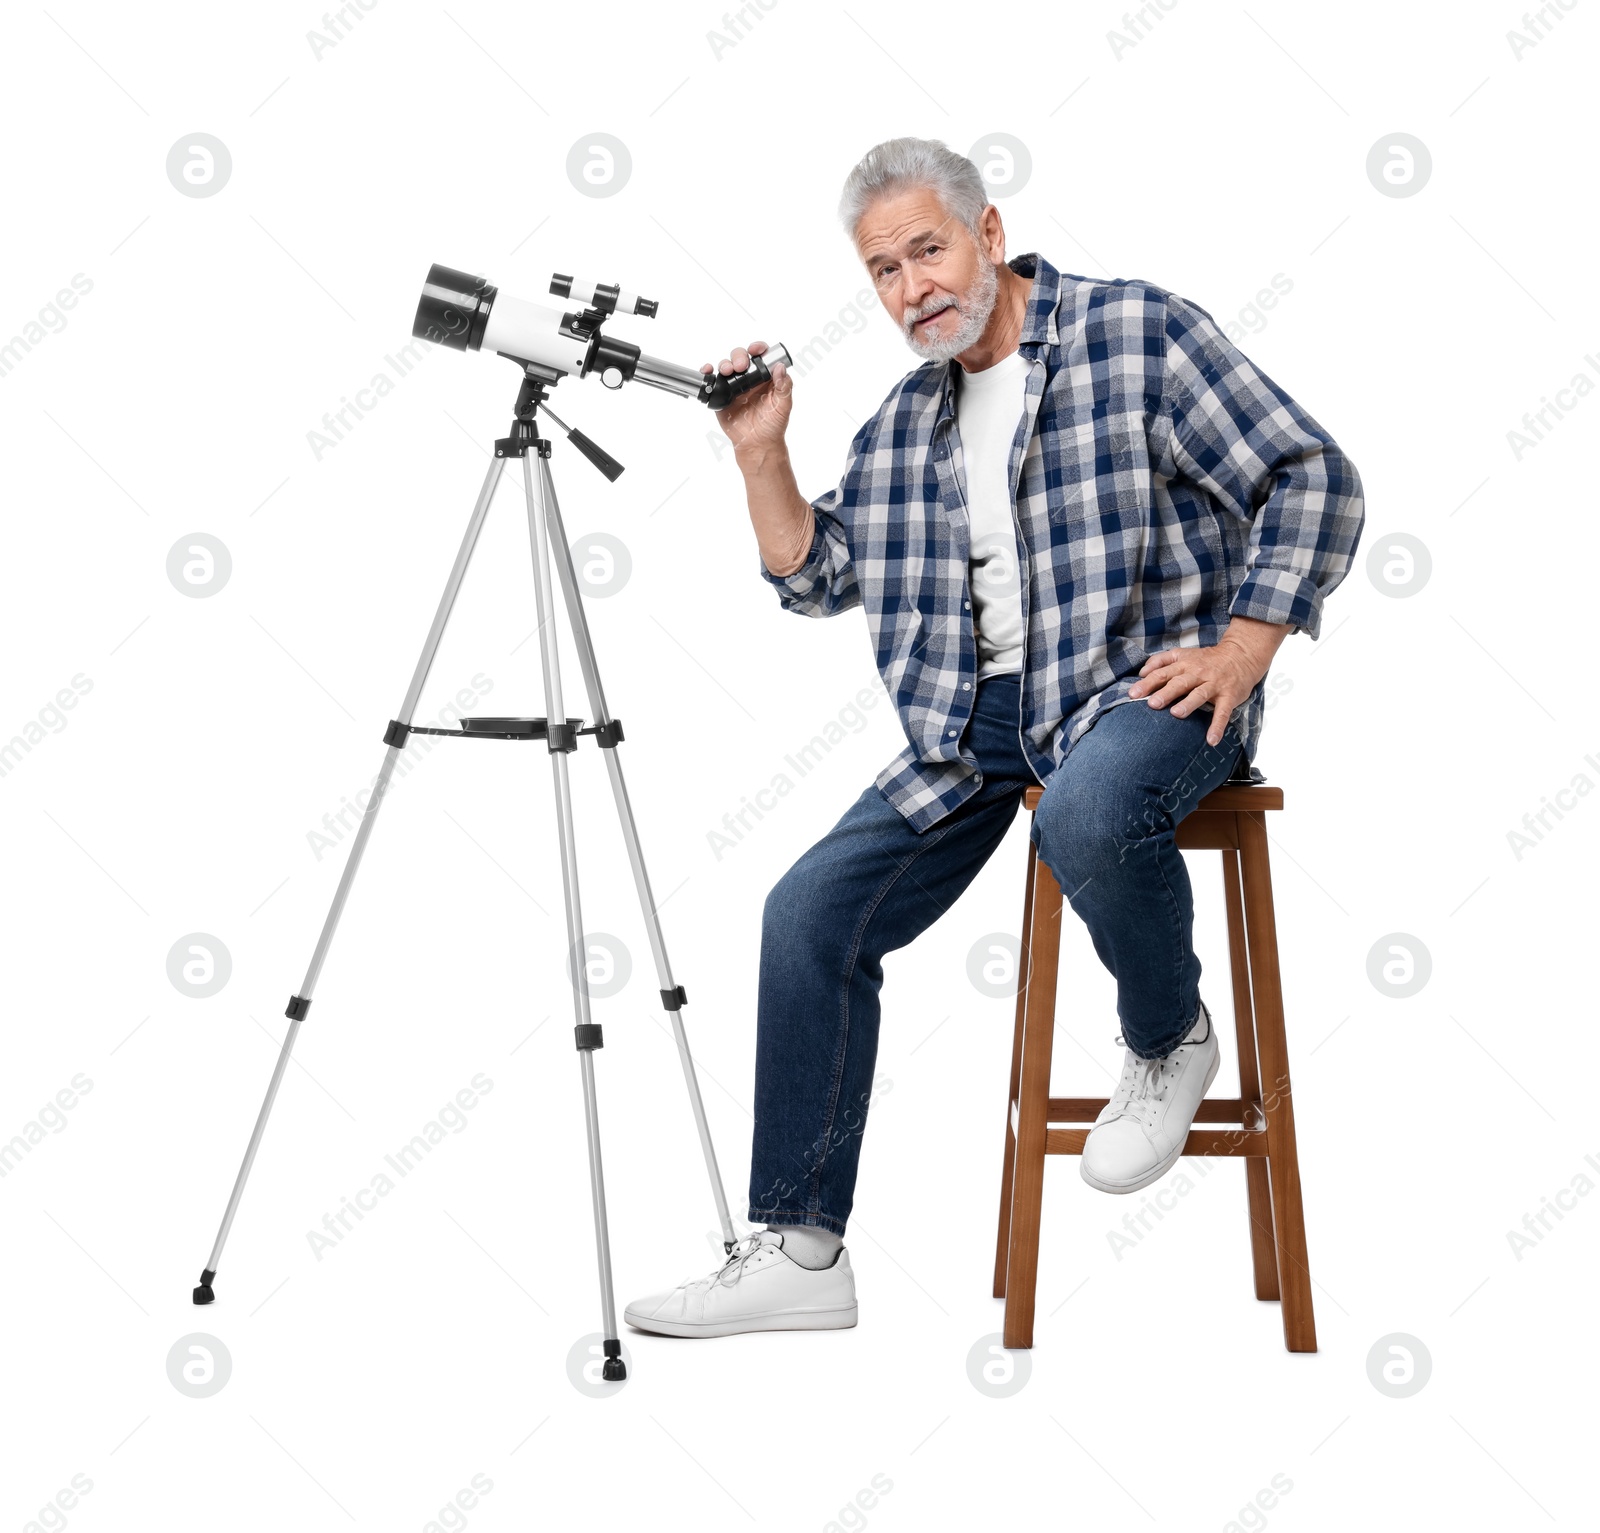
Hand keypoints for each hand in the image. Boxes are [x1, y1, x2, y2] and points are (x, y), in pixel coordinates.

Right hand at [703, 340, 791, 461]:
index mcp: (766, 377)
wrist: (756, 444)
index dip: (758, 348)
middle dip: (738, 356)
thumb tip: (780, 368)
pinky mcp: (722, 395)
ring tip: (726, 371)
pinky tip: (708, 370)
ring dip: (724, 363)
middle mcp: (750, 378)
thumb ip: (784, 387)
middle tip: (740, 366)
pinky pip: (713, 380)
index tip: (755, 350)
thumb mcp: (783, 406)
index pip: (762, 356)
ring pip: (726, 366)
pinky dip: (708, 372)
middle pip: (741, 357)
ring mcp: (735, 386)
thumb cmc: (773, 425)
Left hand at [1127, 617, 1290, 745]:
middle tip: (1152, 703)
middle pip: (1179, 683)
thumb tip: (1142, 671)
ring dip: (1188, 704)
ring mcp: (1214, 684)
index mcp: (1184, 664)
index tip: (1133, 694)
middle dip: (1165, 693)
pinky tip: (1211, 740)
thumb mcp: (1183, 654)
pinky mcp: (1229, 696)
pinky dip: (1218, 726)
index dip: (1148, 683)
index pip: (1162, 672)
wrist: (1241, 655)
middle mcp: (1198, 673)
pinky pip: (1223, 712)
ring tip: (1176, 714)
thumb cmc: (1207, 659)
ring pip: (1199, 694)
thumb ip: (1161, 660)